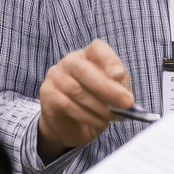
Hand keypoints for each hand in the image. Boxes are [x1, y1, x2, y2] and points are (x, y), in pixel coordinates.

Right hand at [37, 40, 133, 160]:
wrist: (71, 124)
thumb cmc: (95, 103)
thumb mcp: (112, 93)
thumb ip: (118, 87)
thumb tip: (123, 89)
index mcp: (88, 55)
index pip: (97, 49)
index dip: (109, 60)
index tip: (120, 75)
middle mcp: (69, 61)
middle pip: (85, 70)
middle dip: (108, 88)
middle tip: (127, 103)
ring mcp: (55, 76)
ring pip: (77, 90)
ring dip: (100, 106)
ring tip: (114, 116)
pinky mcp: (47, 94)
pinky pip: (68, 105)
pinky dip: (87, 116)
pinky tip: (99, 123)